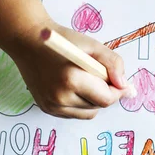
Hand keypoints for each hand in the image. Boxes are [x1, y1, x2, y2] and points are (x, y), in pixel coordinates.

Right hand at [8, 19, 128, 118]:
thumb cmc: (63, 41)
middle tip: (99, 74)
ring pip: (87, 113)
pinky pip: (74, 113)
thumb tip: (125, 86)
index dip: (118, 91)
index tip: (120, 81)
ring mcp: (51, 106)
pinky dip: (80, 103)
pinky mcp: (46, 109)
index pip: (106, 99)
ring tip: (85, 78)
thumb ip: (113, 64)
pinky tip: (74, 86)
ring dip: (93, 99)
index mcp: (72, 80)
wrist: (29, 42)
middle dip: (105, 93)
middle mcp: (60, 97)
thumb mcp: (93, 46)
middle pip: (98, 107)